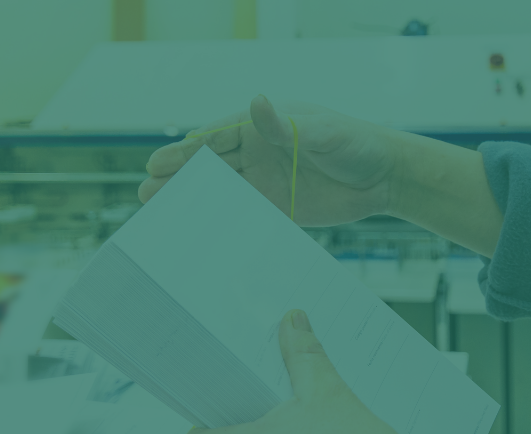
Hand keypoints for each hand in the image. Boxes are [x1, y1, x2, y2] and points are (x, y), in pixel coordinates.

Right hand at [139, 96, 399, 225]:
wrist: (384, 177)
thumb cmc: (356, 143)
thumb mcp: (322, 131)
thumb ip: (286, 125)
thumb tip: (256, 102)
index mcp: (263, 128)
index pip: (216, 139)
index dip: (186, 152)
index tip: (156, 163)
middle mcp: (259, 154)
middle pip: (211, 167)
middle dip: (179, 179)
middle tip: (146, 193)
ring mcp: (268, 182)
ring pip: (223, 192)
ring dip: (194, 202)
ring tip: (161, 213)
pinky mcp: (281, 208)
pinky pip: (246, 216)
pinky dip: (224, 224)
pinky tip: (202, 234)